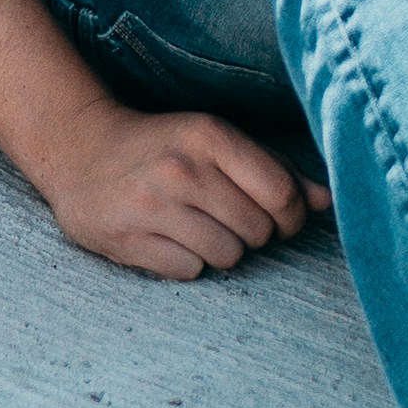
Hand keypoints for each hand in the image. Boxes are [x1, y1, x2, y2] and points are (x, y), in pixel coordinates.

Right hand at [39, 95, 327, 279]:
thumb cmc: (164, 148)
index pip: (283, 194)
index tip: (278, 218)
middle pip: (258, 231)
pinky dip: (186, 263)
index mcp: (210, 135)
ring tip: (196, 229)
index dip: (291, 217)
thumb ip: (274, 170)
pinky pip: (188, 271)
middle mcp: (182, 168)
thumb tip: (327, 201)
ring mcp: (151, 204)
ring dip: (220, 251)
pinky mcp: (126, 238)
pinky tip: (168, 239)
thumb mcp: (216, 142)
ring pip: (227, 257)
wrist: (80, 149)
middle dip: (252, 234)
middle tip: (226, 219)